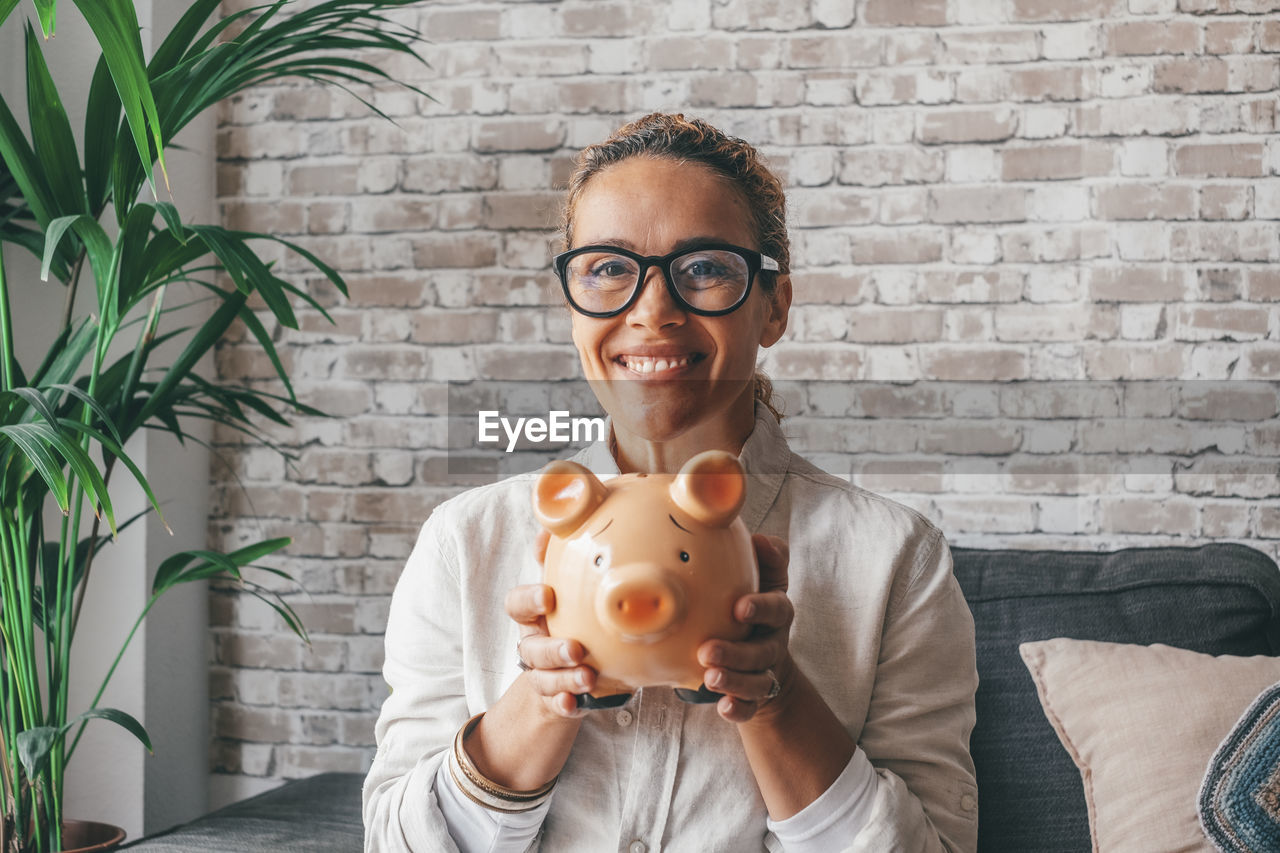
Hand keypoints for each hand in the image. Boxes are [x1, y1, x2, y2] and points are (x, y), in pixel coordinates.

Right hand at [503, 529, 597, 718]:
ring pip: (542, 678)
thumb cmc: (575, 622)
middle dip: (551, 648)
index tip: (549, 595)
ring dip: (562, 678)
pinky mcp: (557, 700)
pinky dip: (564, 705)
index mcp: (536, 617)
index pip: (517, 605)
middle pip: (529, 648)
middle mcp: (535, 645)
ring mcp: (544, 674)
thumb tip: (564, 515)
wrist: (569, 676)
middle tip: (577, 649)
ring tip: (587, 677)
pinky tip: (576, 705)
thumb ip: (566, 558)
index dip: (528, 599)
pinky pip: (556, 706)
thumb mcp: (572, 592)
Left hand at [697, 534, 793, 723]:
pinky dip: (738, 708)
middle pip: (762, 651)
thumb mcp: (766, 577)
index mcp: (776, 612)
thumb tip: (761, 538)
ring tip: (709, 678)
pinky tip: (723, 707)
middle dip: (736, 653)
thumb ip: (769, 557)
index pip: (777, 608)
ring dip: (734, 681)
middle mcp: (773, 642)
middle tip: (707, 651)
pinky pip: (749, 706)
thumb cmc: (754, 602)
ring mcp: (763, 671)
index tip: (739, 607)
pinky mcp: (753, 696)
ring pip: (755, 681)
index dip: (761, 608)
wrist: (763, 652)